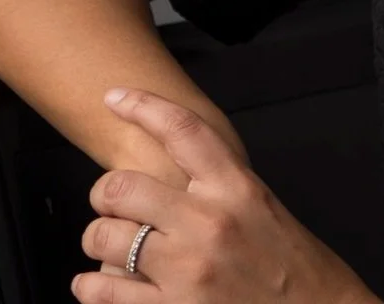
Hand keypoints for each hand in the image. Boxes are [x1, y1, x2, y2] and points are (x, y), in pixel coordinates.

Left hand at [72, 86, 380, 303]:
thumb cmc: (295, 267)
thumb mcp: (262, 208)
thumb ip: (221, 188)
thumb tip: (178, 175)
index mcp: (235, 188)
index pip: (181, 130)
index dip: (142, 106)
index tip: (115, 98)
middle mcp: (208, 223)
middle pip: (124, 186)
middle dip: (105, 192)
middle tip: (108, 200)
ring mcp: (186, 270)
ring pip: (105, 237)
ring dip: (97, 239)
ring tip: (105, 244)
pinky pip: (105, 292)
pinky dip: (89, 287)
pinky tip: (92, 283)